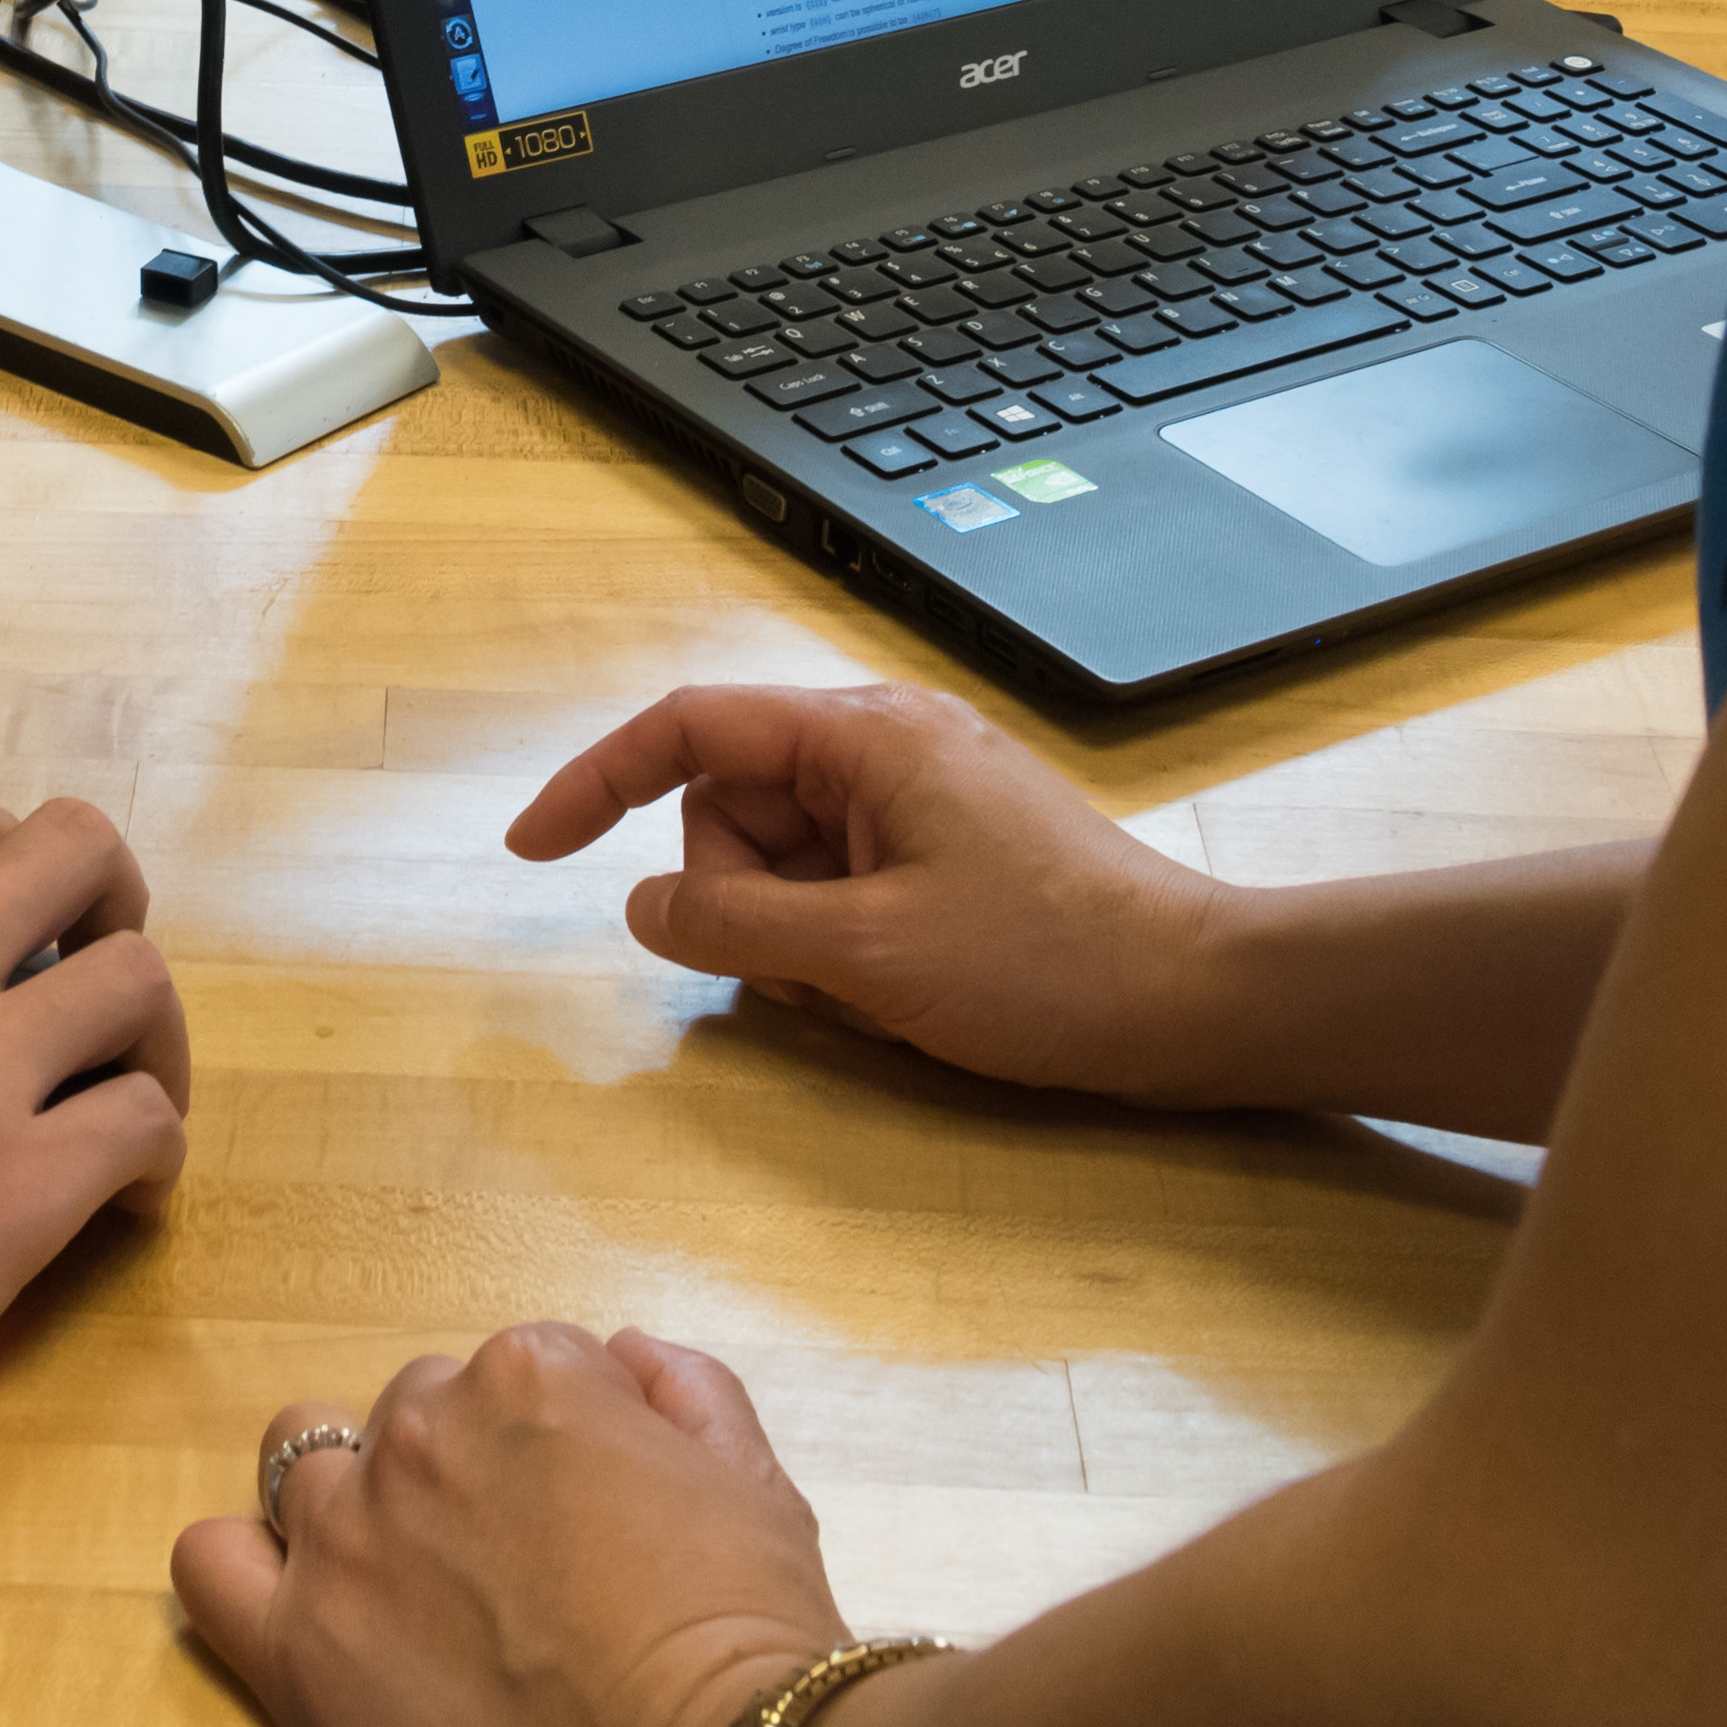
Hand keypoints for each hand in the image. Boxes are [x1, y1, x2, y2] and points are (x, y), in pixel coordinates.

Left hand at [170, 1326, 846, 1726]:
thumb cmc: (745, 1654)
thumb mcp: (755, 1486)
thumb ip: (685, 1393)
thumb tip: (628, 1363)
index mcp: (532, 1378)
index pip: (518, 1377)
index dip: (554, 1456)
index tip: (581, 1527)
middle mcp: (423, 1433)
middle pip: (410, 1421)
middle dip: (454, 1483)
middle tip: (513, 1585)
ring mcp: (350, 1539)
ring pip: (307, 1473)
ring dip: (352, 1519)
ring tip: (413, 1607)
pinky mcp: (298, 1651)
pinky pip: (210, 1568)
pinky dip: (240, 1574)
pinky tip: (298, 1618)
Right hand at [518, 682, 1242, 1099]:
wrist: (1195, 1000)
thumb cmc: (1045, 966)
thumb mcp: (867, 956)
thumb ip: (734, 923)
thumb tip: (645, 906)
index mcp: (862, 734)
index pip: (688, 727)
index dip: (595, 782)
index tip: (530, 849)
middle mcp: (883, 744)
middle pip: (732, 808)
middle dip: (740, 900)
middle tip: (821, 970)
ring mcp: (917, 797)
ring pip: (780, 862)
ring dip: (795, 939)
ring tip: (880, 988)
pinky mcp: (943, 849)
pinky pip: (839, 889)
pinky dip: (840, 948)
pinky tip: (904, 990)